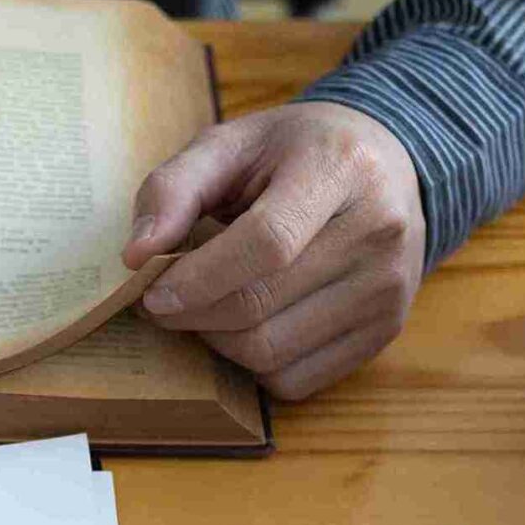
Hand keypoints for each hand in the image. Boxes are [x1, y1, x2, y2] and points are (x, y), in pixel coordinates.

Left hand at [122, 102, 424, 400]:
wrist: (387, 162)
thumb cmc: (295, 154)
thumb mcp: (232, 143)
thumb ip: (174, 188)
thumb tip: (136, 256)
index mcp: (339, 169)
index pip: (267, 242)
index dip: (199, 279)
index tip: (152, 294)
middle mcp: (377, 232)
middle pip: (261, 306)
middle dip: (193, 315)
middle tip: (163, 303)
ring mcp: (388, 289)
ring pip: (272, 353)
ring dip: (218, 342)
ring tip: (206, 308)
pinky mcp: (385, 332)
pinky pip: (295, 380)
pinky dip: (253, 365)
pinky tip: (248, 326)